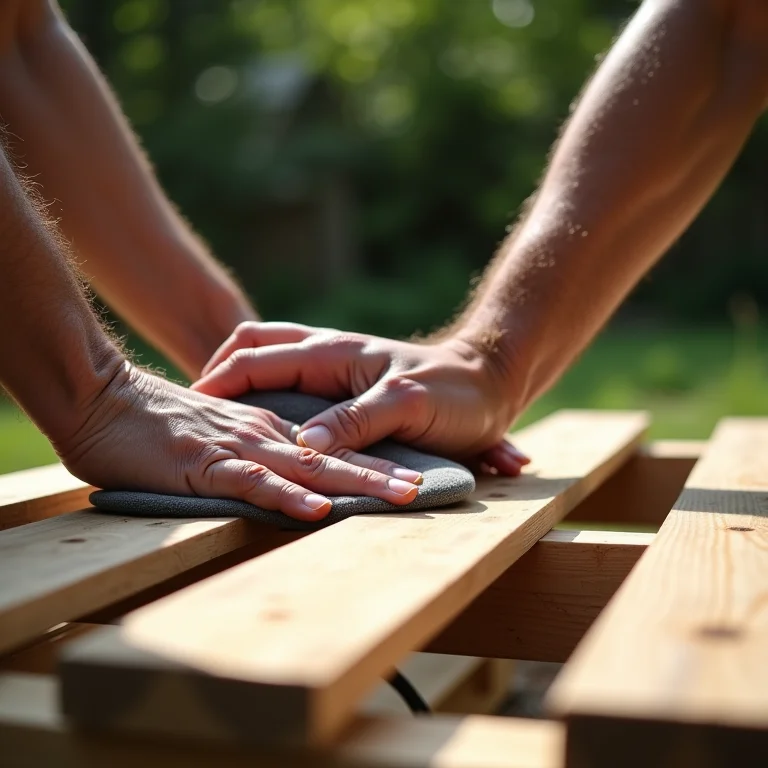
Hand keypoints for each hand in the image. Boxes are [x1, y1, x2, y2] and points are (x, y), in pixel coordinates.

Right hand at [58, 362, 421, 521]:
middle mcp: (261, 428)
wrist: (96, 395)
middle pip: (331, 450)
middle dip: (380, 471)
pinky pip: (254, 479)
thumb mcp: (218, 429)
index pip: (326, 438)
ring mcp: (236, 443)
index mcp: (266, 419)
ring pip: (307, 463)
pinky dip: (288, 494)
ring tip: (400, 496)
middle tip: (425, 490)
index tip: (408, 478)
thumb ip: (258, 447)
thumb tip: (298, 470)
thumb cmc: (152, 417)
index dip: (368, 457)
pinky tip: (316, 508)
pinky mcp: (205, 461)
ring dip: (355, 481)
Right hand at [193, 322, 529, 474]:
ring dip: (241, 386)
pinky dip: (269, 404)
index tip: (189, 406)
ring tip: (215, 418)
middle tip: (193, 406)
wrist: (493, 382)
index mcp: (332, 355)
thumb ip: (356, 421)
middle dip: (219, 372)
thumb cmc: (455, 392)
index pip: (257, 356)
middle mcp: (327, 358)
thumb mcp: (408, 404)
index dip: (218, 380)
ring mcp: (334, 375)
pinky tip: (265, 433)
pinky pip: (294, 391)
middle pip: (255, 350)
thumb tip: (305, 447)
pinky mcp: (346, 393)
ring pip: (271, 369)